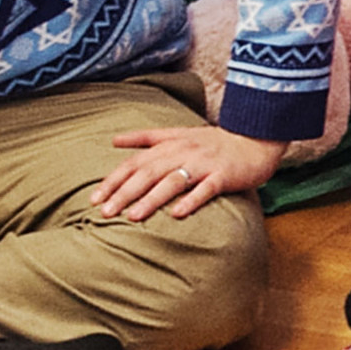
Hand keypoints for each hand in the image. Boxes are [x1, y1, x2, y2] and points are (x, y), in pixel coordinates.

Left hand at [96, 126, 285, 221]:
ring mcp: (203, 163)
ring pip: (173, 181)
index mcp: (169, 144)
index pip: (134, 162)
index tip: (94, 199)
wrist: (255, 137)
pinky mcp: (224, 174)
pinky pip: (206, 189)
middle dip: (124, 193)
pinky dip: (192, 200)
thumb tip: (113, 140)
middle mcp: (182, 152)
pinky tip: (178, 214)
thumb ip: (145, 137)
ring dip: (151, 199)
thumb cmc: (214, 140)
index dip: (113, 180)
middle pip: (148, 173)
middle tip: (105, 212)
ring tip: (133, 216)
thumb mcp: (178, 133)